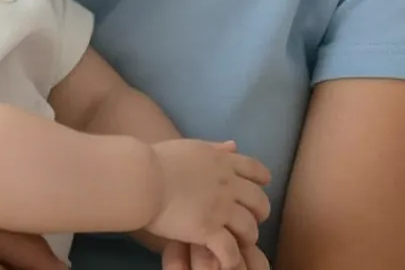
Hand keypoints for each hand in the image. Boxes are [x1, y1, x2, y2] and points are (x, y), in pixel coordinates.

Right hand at [146, 140, 270, 267]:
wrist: (142, 176)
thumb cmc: (158, 159)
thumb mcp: (191, 146)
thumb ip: (215, 148)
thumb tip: (234, 145)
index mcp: (222, 161)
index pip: (256, 170)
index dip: (261, 183)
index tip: (256, 191)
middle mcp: (227, 184)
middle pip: (260, 201)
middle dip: (258, 214)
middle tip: (247, 220)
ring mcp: (220, 208)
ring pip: (250, 228)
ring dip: (247, 238)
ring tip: (237, 243)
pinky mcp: (209, 230)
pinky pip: (230, 251)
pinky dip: (230, 259)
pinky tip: (223, 260)